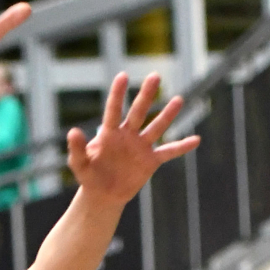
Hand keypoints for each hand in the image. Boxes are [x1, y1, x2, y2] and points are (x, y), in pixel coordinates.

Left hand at [66, 72, 199, 209]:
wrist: (103, 194)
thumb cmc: (90, 176)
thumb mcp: (79, 165)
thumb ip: (76, 149)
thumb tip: (73, 131)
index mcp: (109, 133)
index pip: (113, 110)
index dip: (117, 94)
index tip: (122, 76)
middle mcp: (127, 135)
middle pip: (138, 112)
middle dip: (146, 95)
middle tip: (155, 76)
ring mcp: (140, 146)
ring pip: (156, 127)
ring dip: (167, 115)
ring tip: (179, 100)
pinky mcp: (150, 161)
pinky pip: (168, 152)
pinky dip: (181, 147)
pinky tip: (196, 140)